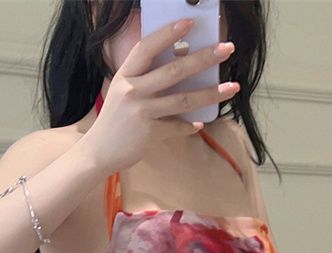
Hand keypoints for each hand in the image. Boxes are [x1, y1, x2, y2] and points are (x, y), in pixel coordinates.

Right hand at [82, 17, 239, 172]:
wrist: (99, 152)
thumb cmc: (115, 120)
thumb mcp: (123, 92)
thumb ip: (144, 80)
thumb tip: (179, 67)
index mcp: (125, 75)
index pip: (147, 47)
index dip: (168, 33)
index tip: (190, 22)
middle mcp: (132, 90)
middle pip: (174, 70)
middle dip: (204, 58)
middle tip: (227, 48)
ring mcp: (141, 112)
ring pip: (183, 99)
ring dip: (211, 93)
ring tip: (232, 87)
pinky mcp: (149, 134)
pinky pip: (177, 127)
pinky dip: (190, 127)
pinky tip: (200, 124)